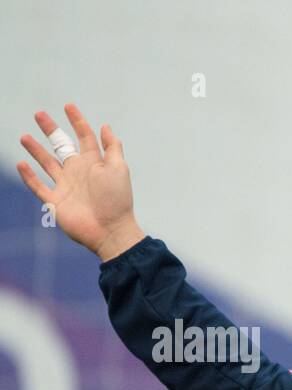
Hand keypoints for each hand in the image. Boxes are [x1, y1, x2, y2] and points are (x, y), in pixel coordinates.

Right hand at [16, 103, 143, 260]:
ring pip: (47, 164)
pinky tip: (21, 165)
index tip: (68, 106)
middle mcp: (78, 172)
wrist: (111, 230)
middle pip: (61, 146)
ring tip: (24, 136)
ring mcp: (66, 187)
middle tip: (39, 114)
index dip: (77, 121)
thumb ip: (112, 148)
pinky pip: (39, 187)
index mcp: (94, 163)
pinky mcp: (56, 202)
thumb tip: (105, 126)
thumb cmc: (117, 200)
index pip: (84, 137)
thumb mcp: (119, 169)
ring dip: (36, 150)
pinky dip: (29, 177)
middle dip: (50, 130)